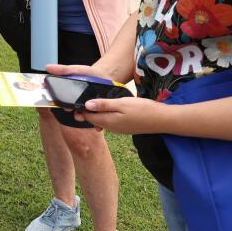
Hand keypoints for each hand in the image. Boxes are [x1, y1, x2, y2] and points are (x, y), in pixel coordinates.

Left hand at [45, 62, 168, 134]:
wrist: (162, 120)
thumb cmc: (142, 110)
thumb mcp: (121, 104)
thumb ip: (103, 104)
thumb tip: (86, 105)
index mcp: (108, 121)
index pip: (88, 116)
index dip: (79, 109)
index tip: (70, 102)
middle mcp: (111, 128)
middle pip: (93, 119)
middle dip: (85, 112)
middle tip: (76, 102)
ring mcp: (118, 129)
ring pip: (101, 121)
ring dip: (95, 114)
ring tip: (89, 103)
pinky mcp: (125, 127)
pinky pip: (109, 122)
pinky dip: (104, 116)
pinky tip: (106, 108)